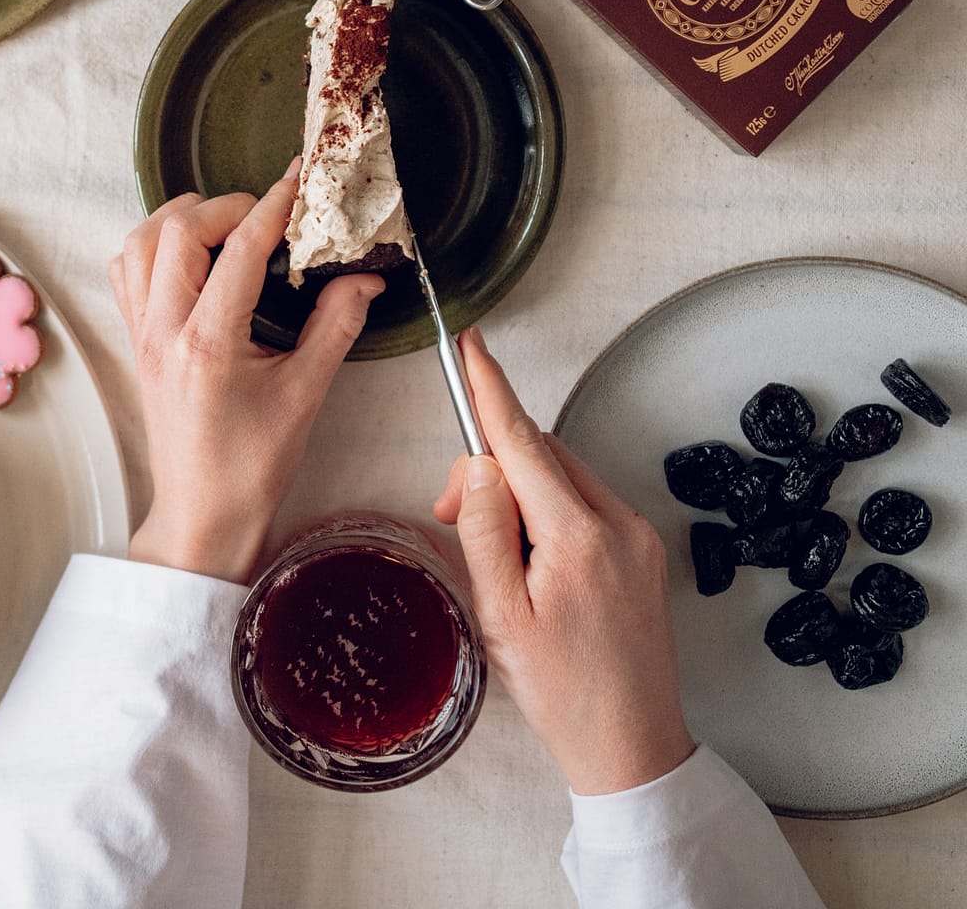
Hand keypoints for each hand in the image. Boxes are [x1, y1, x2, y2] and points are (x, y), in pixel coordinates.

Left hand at [107, 160, 383, 583]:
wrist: (203, 515)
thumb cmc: (252, 466)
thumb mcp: (306, 394)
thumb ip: (336, 326)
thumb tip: (365, 278)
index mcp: (208, 342)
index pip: (239, 248)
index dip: (274, 205)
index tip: (299, 179)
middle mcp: (164, 330)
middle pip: (177, 229)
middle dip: (226, 206)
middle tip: (268, 215)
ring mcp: (142, 335)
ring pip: (141, 243)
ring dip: (182, 219)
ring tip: (227, 226)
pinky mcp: (135, 343)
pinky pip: (127, 272)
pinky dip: (154, 247)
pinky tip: (192, 256)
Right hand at [433, 327, 694, 795]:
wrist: (631, 744)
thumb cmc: (562, 691)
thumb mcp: (500, 616)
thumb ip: (485, 532)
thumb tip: (477, 465)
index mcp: (579, 537)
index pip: (523, 441)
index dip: (490, 389)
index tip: (471, 346)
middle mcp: (619, 524)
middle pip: (540, 454)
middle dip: (489, 467)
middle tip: (448, 515)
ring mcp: (637, 536)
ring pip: (562, 477)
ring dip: (518, 492)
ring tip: (492, 554)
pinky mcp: (643, 552)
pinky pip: (585, 503)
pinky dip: (547, 512)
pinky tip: (530, 560)